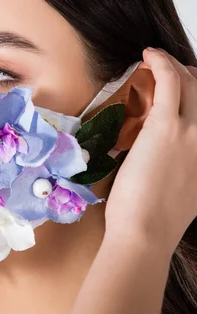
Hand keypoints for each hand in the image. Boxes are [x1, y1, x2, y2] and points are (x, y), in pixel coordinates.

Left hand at [106, 48, 196, 252]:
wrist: (146, 233)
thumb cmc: (153, 221)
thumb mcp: (182, 195)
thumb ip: (184, 173)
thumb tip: (171, 164)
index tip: (184, 91)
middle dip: (189, 77)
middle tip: (168, 72)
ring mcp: (192, 131)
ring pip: (189, 84)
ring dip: (173, 67)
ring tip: (156, 61)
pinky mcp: (166, 126)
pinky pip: (169, 83)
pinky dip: (161, 64)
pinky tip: (149, 55)